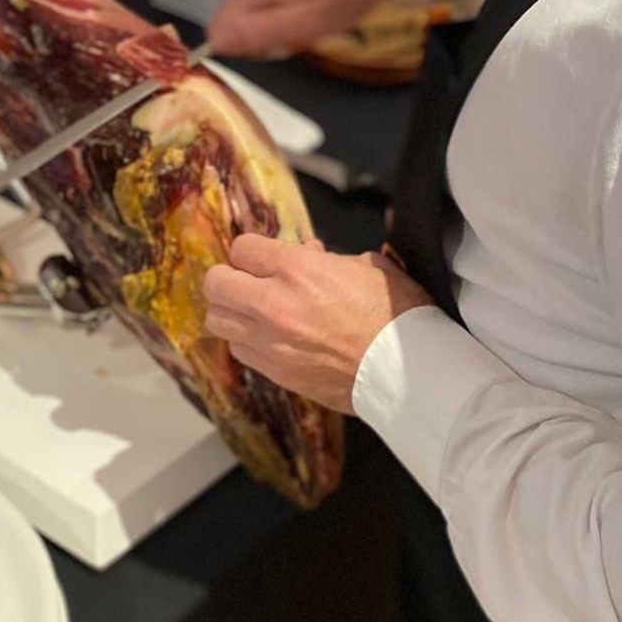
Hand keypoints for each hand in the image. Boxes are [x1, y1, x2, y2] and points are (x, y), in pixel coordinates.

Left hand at [204, 235, 431, 412]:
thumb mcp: (367, 266)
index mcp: (296, 269)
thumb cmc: (396, 312)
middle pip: (215, 283)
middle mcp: (272, 303)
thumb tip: (307, 254)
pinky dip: (246, 341)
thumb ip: (327, 258)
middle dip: (230, 278)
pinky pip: (238, 350)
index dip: (253, 251)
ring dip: (233, 311)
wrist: (407, 372)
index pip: (241, 248)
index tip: (265, 259)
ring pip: (218, 319)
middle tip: (249, 282)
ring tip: (255, 312)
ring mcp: (269, 342)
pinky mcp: (275, 372)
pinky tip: (269, 338)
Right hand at [208, 0, 398, 57]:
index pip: (220, 27)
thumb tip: (214, 42)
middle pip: (236, 16)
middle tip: (300, 30)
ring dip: (276, 18)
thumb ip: (257, 33)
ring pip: (251, 6)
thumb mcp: (307, 24)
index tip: (278, 43)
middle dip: (264, 31)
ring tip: (309, 14)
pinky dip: (284, 2)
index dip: (247, 44)